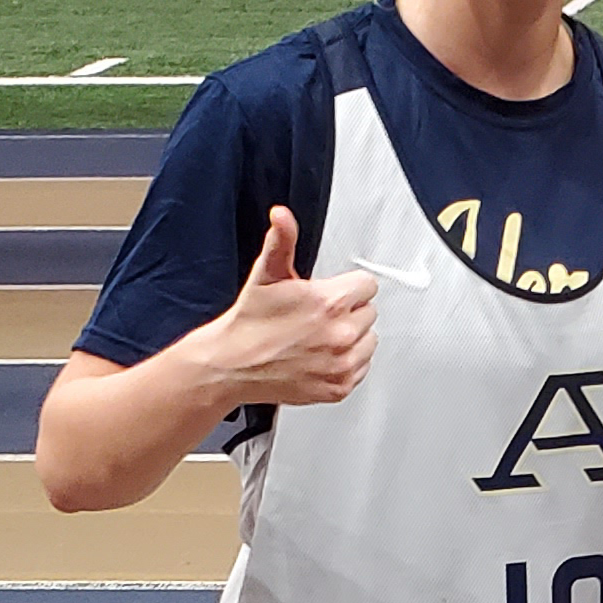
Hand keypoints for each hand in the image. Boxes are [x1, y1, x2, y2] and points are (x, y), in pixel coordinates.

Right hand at [204, 208, 378, 405]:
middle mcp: (341, 335)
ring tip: (321, 335)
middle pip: (369, 312)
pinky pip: (361, 368)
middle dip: (349, 310)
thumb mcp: (266, 274)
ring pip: (369, 341)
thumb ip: (282, 240)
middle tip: (319, 315)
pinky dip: (348, 362)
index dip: (348, 285)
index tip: (332, 292)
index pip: (368, 285)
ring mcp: (342, 363)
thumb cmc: (250, 321)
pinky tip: (323, 355)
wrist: (233, 364)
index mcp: (329, 303)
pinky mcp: (339, 387)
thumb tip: (282, 216)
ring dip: (352, 336)